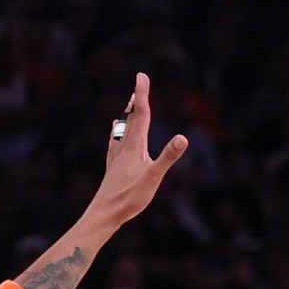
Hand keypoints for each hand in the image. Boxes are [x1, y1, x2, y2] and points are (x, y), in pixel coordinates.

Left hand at [85, 74, 187, 228]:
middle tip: (139, 83)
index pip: (141, 114)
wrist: (104, 214)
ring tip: (129, 104)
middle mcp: (124, 147)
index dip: (142, 93)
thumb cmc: (129, 198)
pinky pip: (116, 142)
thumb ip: (168, 157)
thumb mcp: (154, 178)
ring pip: (123, 129)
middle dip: (137, 100)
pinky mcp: (113, 167)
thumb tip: (183, 137)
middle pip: (131, 118)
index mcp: (135, 146)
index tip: (141, 75)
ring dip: (128, 114)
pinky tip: (115, 134)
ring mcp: (117, 156)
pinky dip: (118, 132)